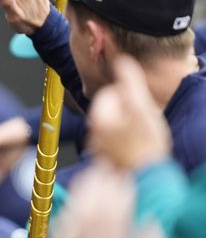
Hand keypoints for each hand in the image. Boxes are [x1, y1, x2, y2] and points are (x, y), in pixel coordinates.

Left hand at [52, 162, 166, 237]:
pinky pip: (61, 229)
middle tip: (104, 168)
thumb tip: (150, 224)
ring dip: (81, 193)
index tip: (125, 180)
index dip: (118, 195)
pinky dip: (68, 211)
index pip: (113, 216)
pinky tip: (75, 201)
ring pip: (73, 216)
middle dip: (97, 186)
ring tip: (89, 176)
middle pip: (90, 211)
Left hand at [88, 56, 170, 170]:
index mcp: (98, 116)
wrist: (145, 177)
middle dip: (127, 110)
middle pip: (111, 108)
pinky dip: (123, 139)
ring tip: (139, 136)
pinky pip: (113, 139)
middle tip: (141, 122)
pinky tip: (135, 146)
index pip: (109, 92)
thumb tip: (121, 60)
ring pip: (113, 124)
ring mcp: (97, 145)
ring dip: (126, 125)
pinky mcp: (104, 156)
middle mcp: (92, 130)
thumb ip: (130, 82)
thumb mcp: (141, 108)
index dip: (127, 96)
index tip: (138, 107)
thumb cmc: (145, 145)